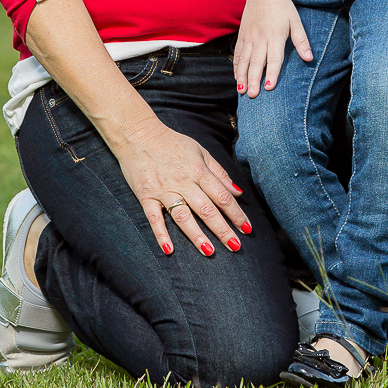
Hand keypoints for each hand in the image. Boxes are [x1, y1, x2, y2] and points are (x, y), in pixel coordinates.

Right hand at [114, 117, 250, 255]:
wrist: (139, 134)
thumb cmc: (173, 143)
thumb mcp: (200, 152)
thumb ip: (219, 173)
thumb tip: (238, 192)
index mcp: (199, 170)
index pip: (222, 196)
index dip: (236, 213)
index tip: (248, 229)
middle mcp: (183, 181)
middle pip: (206, 209)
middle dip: (222, 229)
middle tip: (235, 246)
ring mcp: (164, 190)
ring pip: (183, 216)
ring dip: (196, 235)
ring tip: (209, 252)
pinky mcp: (146, 196)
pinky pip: (154, 218)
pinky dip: (161, 234)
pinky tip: (169, 250)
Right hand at [235, 0, 312, 97]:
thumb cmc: (282, 6)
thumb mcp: (295, 21)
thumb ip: (301, 40)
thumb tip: (309, 58)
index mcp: (275, 36)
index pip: (274, 58)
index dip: (272, 73)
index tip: (268, 87)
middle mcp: (260, 38)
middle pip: (256, 62)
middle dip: (253, 80)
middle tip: (252, 95)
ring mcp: (249, 37)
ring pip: (244, 60)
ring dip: (242, 76)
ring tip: (242, 90)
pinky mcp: (242, 35)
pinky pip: (238, 53)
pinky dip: (236, 66)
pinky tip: (237, 77)